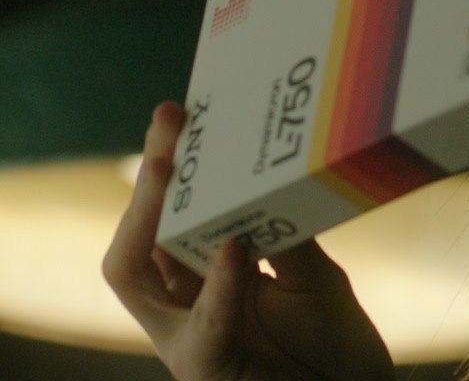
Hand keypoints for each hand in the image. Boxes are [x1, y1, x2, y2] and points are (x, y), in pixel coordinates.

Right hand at [103, 101, 396, 380]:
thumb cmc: (333, 345)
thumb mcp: (313, 275)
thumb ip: (284, 232)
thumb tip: (272, 164)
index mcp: (201, 278)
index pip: (164, 217)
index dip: (166, 167)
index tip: (179, 113)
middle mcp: (182, 306)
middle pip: (136, 240)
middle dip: (147, 181)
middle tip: (169, 128)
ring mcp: (187, 341)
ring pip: (139, 278)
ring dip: (155, 220)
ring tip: (173, 171)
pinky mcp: (207, 371)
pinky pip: (202, 329)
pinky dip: (218, 288)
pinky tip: (235, 249)